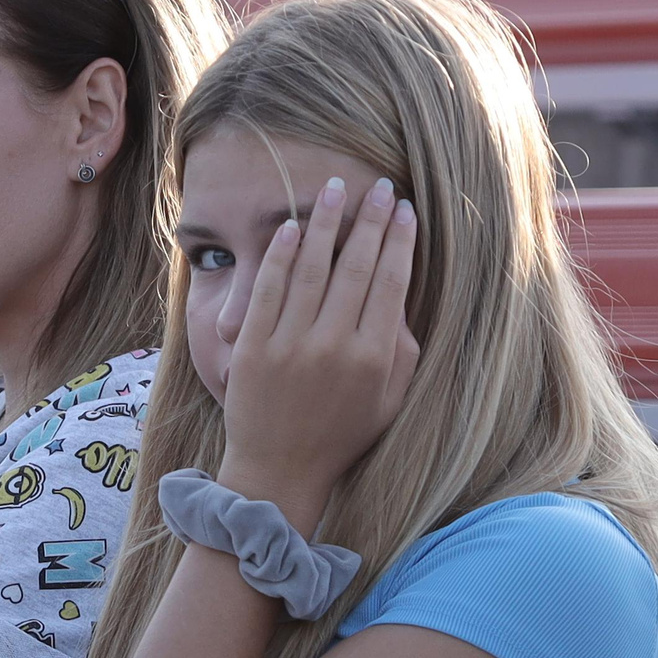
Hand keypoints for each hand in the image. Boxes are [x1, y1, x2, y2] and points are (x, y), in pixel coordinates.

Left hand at [217, 175, 419, 523]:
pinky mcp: (254, 347)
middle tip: (377, 187)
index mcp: (373, 359)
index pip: (390, 282)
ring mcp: (291, 346)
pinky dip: (282, 255)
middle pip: (356, 267)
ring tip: (336, 190)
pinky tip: (293, 226)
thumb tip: (399, 292)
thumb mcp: (388, 399)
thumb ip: (400, 348)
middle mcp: (334, 347)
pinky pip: (270, 289)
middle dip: (369, 221)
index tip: (403, 209)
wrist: (279, 470)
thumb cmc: (342, 434)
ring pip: (312, 269)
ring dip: (326, 223)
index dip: (398, 241)